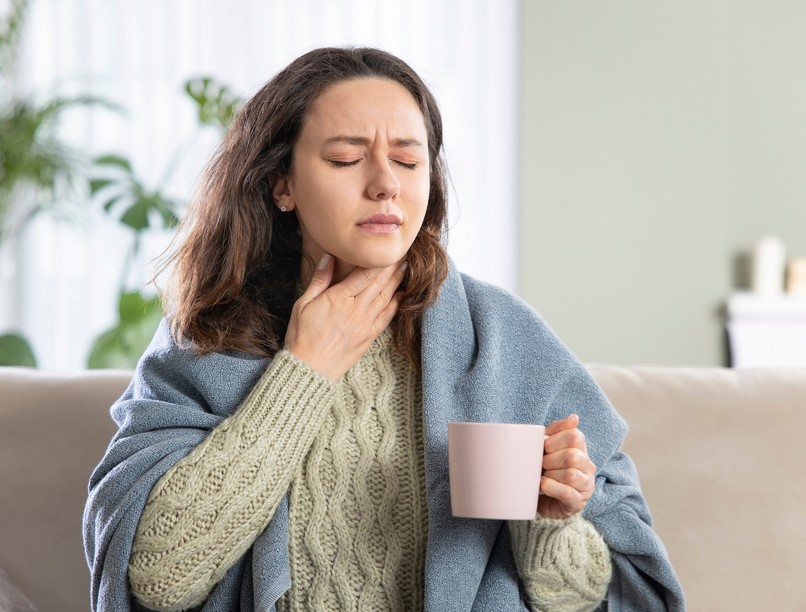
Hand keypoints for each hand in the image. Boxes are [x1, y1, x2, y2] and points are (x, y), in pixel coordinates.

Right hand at [284, 254, 406, 381]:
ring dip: (397, 281)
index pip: (365, 274)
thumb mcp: (303, 304)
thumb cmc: (302, 336)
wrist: (309, 368)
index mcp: (339, 298)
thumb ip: (319, 280)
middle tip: (402, 253)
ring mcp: (365, 323)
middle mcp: (356, 309)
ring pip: (386, 297)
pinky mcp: (369, 336)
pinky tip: (401, 294)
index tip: (386, 249)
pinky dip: (396, 304)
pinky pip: (387, 316)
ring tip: (406, 268)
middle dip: (392, 267)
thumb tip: (329, 257)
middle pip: (379, 283)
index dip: (379, 260)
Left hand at [537, 414, 595, 518]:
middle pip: (572, 456)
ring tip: (542, 477)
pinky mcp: (578, 503)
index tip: (544, 447)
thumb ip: (556, 431)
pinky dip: (553, 487)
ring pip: (571, 475)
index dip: (555, 440)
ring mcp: (585, 486)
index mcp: (581, 449)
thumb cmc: (546, 469)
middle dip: (551, 459)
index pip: (575, 436)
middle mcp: (588, 466)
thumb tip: (574, 418)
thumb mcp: (548, 447)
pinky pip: (568, 493)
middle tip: (541, 464)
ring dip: (551, 475)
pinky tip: (543, 485)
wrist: (541, 499)